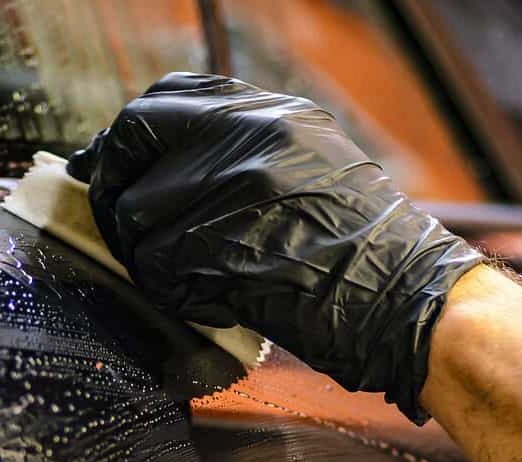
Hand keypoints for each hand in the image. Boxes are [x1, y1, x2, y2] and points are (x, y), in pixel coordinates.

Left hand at [68, 73, 482, 421]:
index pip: (162, 102)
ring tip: (188, 277)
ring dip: (148, 256)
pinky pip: (157, 269)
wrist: (408, 299)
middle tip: (123, 228)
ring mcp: (233, 191)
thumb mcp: (315, 165)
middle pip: (132, 146)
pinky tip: (208, 299)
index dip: (128, 141)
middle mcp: (246, 138)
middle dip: (116, 191)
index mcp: (267, 113)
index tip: (114, 169)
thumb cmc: (367, 251)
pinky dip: (171, 292)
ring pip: (137, 217)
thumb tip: (170, 165)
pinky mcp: (223, 249)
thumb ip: (243, 153)